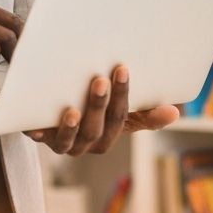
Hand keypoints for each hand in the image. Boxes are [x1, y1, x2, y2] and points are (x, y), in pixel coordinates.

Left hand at [26, 65, 178, 154]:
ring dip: (73, 126)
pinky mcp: (41, 138)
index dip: (123, 95)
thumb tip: (175, 112)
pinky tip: (36, 128)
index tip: (122, 69)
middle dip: (99, 105)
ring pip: (71, 140)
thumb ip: (144, 111)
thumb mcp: (120, 108)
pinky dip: (39, 133)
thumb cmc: (94, 105)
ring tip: (73, 110)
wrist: (51, 107)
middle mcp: (89, 142)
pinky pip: (40, 139)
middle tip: (100, 79)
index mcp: (111, 132)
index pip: (122, 117)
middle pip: (97, 129)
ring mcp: (65, 143)